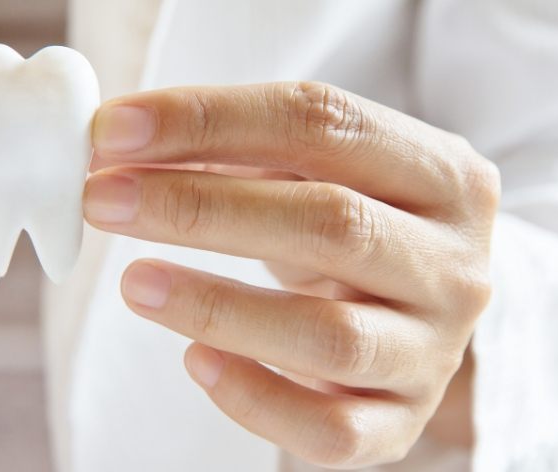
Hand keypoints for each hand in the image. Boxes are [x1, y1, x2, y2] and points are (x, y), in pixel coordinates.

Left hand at [84, 82, 499, 467]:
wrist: (411, 308)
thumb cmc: (349, 225)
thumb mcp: (315, 171)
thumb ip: (238, 149)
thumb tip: (122, 144)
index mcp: (442, 176)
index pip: (325, 124)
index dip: (211, 121)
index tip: (114, 131)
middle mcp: (454, 265)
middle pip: (332, 224)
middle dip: (202, 208)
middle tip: (104, 200)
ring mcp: (434, 351)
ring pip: (330, 336)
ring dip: (218, 307)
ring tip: (136, 283)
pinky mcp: (401, 421)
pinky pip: (331, 430)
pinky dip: (254, 399)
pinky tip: (197, 361)